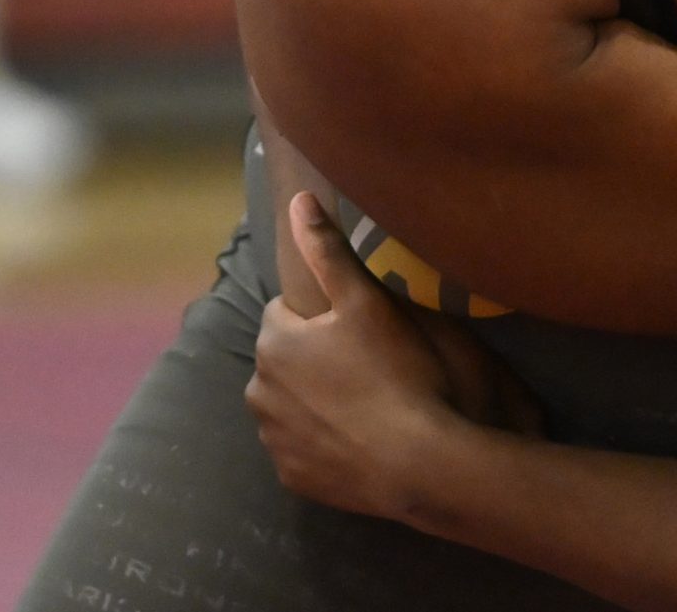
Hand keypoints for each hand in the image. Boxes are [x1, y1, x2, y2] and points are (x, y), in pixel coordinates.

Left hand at [247, 191, 481, 519]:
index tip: (357, 329)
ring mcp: (274, 440)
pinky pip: (301, 449)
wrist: (417, 461)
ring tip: (363, 404)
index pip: (285, 314)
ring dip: (314, 401)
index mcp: (273, 344)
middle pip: (284, 362)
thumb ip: (327, 250)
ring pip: (290, 406)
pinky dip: (320, 443)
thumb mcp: (365, 302)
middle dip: (312, 359)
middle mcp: (259, 392)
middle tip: (365, 365)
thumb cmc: (394, 372)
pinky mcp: (292, 478)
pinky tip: (357, 440)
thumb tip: (297, 200)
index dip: (323, 318)